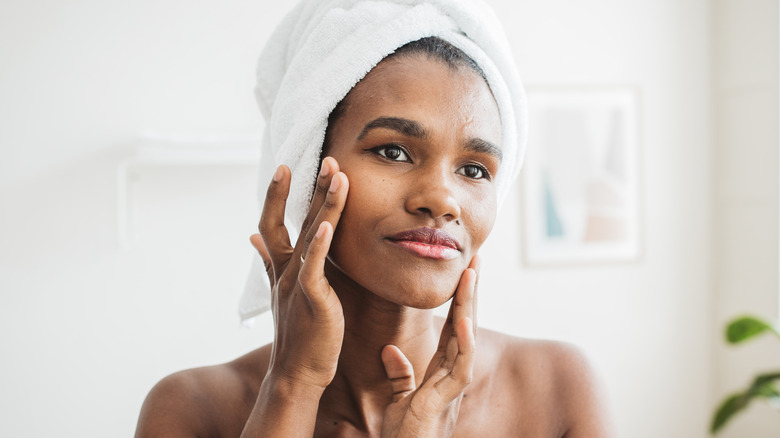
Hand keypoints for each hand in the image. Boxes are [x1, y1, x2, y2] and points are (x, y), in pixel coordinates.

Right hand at [250, 157, 348, 391]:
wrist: (297, 373)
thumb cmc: (297, 333)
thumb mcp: (279, 292)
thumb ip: (268, 261)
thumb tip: (252, 237)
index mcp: (281, 268)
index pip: (274, 222)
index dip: (277, 195)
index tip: (286, 167)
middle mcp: (286, 271)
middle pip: (296, 221)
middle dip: (310, 189)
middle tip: (325, 158)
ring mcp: (297, 284)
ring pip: (310, 236)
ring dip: (324, 204)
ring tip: (336, 175)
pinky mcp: (312, 300)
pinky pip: (314, 267)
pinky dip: (320, 245)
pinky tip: (328, 224)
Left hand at [379, 256, 479, 437]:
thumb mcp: (399, 401)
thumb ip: (398, 375)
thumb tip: (388, 349)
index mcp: (441, 373)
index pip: (452, 329)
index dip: (458, 301)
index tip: (462, 273)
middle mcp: (452, 376)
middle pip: (466, 326)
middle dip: (471, 294)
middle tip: (475, 260)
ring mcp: (453, 387)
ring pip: (468, 339)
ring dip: (471, 307)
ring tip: (472, 276)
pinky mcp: (446, 400)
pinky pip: (461, 367)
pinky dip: (463, 342)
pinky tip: (463, 319)